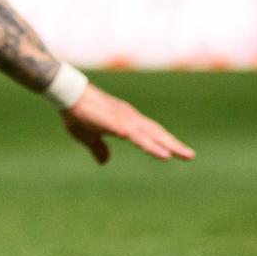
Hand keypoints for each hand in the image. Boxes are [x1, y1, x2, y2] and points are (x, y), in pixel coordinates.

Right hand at [60, 84, 194, 164]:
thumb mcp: (88, 136)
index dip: (164, 142)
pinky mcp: (113, 122)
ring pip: (147, 134)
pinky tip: (159, 152)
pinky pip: (132, 135)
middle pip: (155, 132)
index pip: (150, 133)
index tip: (179, 153)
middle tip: (190, 156)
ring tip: (176, 155)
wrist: (67, 94)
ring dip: (162, 144)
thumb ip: (99, 148)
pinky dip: (146, 143)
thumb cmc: (77, 112)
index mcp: (125, 121)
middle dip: (173, 144)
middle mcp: (128, 118)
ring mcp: (122, 119)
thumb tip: (105, 162)